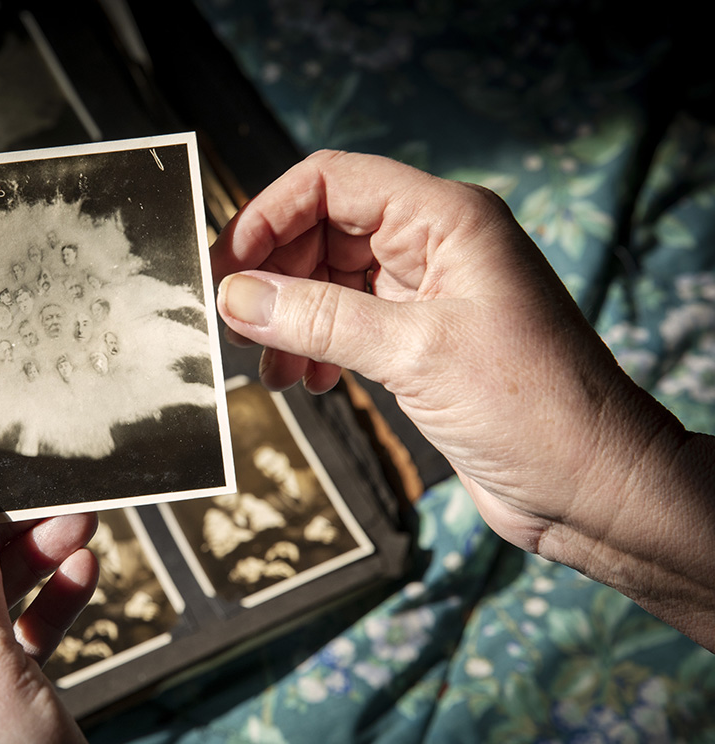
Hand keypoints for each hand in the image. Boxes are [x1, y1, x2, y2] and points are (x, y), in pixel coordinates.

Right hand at [213, 150, 714, 648]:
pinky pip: (347, 325)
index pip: (332, 183)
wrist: (591, 486)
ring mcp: (428, 294)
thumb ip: (318, 318)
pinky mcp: (422, 341)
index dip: (270, 215)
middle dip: (275, 276)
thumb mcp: (414, 352)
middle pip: (323, 231)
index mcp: (446, 219)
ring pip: (329, 282)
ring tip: (276, 368)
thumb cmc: (535, 409)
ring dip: (291, 320)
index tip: (226, 265)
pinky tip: (310, 383)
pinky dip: (316, 348)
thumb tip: (237, 297)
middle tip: (236, 325)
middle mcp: (435, 246)